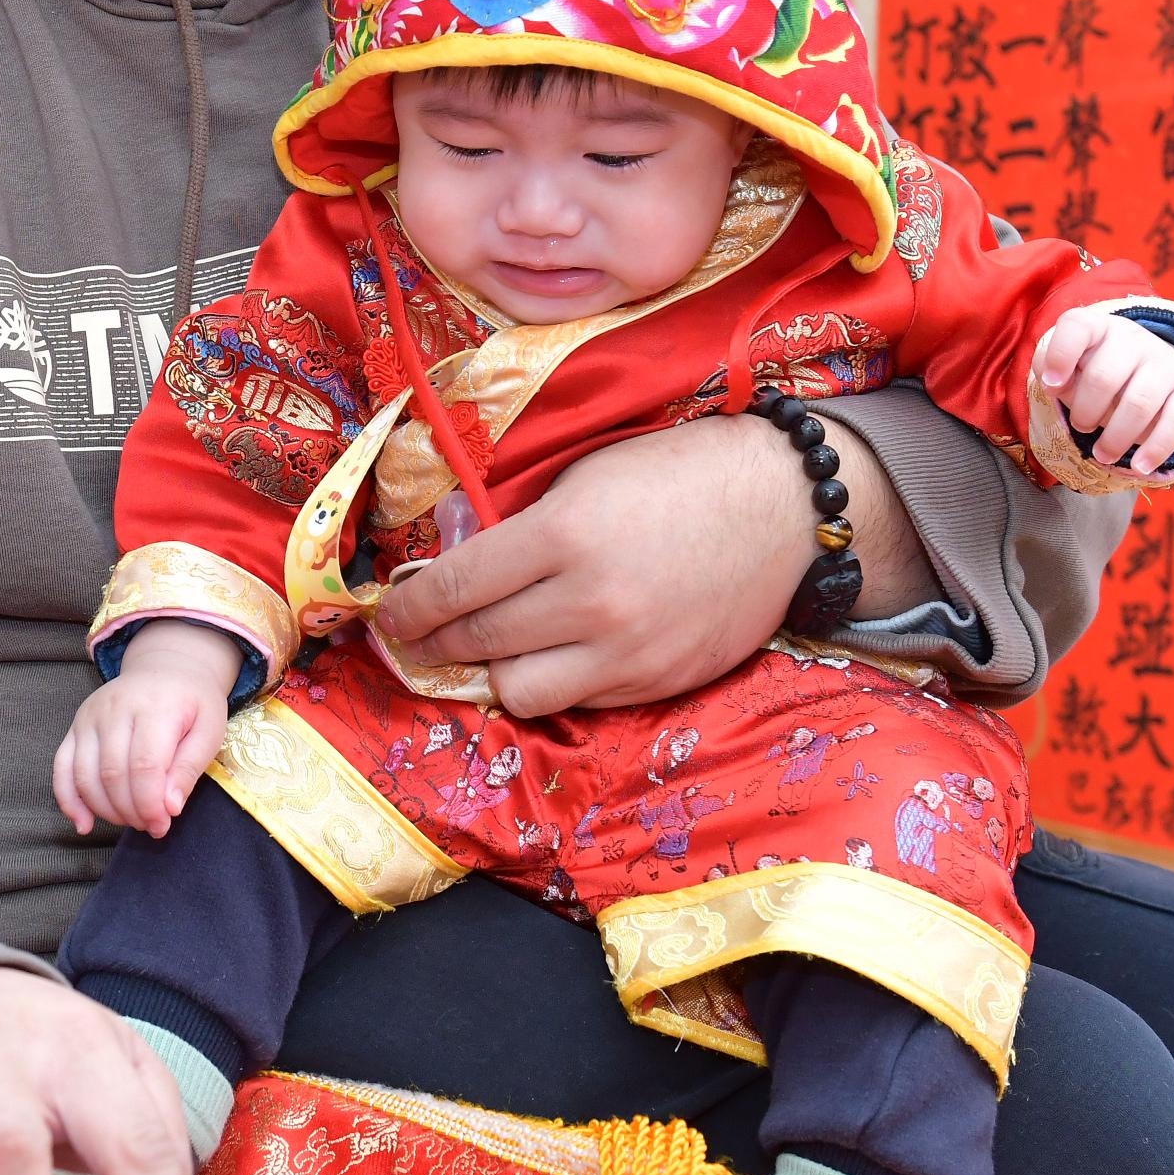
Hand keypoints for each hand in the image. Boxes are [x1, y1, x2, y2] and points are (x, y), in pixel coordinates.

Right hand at [53, 620, 238, 837]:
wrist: (167, 668)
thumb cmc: (192, 702)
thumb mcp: (209, 730)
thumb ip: (189, 768)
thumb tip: (169, 808)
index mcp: (155, 706)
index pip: (145, 766)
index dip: (150, 804)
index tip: (162, 825)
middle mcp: (115, 708)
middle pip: (112, 774)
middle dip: (131, 811)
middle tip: (150, 825)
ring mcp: (90, 716)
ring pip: (85, 775)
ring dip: (105, 810)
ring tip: (130, 819)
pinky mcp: (75, 726)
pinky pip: (61, 767)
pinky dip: (68, 800)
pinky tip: (83, 823)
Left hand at [373, 415, 902, 717]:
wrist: (783, 508)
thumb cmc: (677, 473)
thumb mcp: (584, 475)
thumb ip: (517, 518)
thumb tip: (447, 547)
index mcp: (564, 536)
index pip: (456, 587)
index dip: (410, 608)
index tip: (390, 615)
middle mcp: (591, 604)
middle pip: (480, 645)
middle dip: (437, 642)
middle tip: (419, 635)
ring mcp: (627, 653)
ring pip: (521, 692)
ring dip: (494, 672)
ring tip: (489, 649)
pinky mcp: (658, 683)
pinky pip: (579, 701)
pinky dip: (555, 682)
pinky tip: (552, 655)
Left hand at [1040, 309, 1173, 474]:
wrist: (1153, 370)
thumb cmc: (1097, 369)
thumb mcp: (1070, 364)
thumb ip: (1050, 369)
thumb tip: (1053, 383)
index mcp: (1098, 327)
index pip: (1077, 327)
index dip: (1060, 356)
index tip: (1051, 386)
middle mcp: (1134, 340)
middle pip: (1103, 377)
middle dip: (1085, 411)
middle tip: (1080, 426)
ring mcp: (1166, 364)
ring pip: (1138, 404)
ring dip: (1115, 438)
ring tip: (1101, 454)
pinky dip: (1155, 449)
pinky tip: (1139, 466)